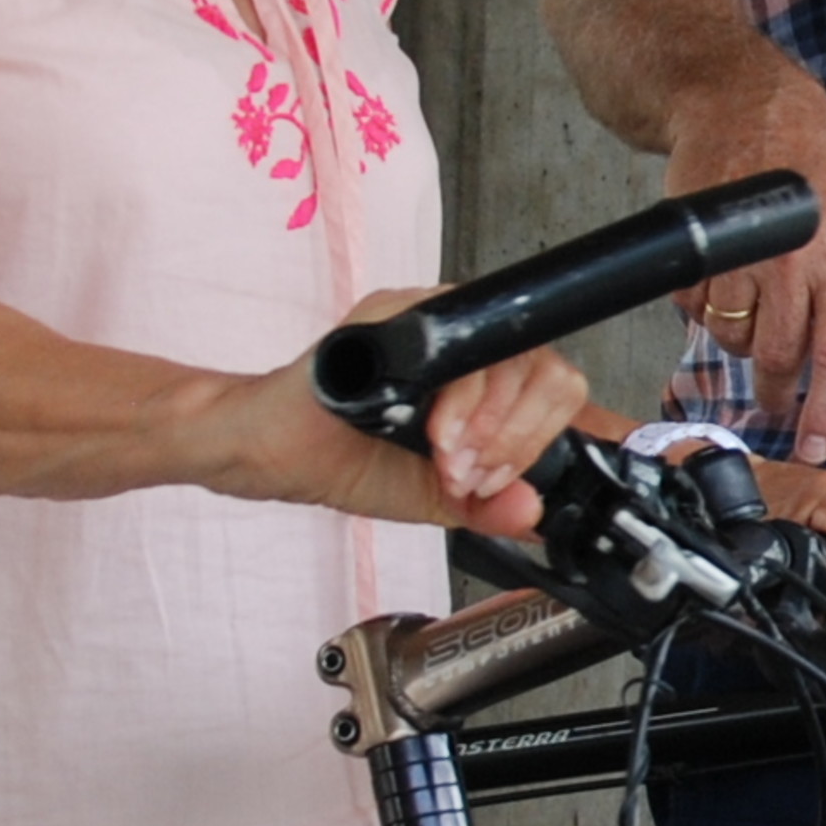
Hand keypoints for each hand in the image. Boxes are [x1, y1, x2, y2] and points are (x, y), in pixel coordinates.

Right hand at [215, 300, 588, 536]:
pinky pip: (453, 334)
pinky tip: (432, 433)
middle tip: (469, 474)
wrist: (271, 450)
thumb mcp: (431, 499)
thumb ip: (487, 507)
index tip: (499, 481)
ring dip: (487, 422)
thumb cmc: (340, 459)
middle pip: (543, 367)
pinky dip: (457, 395)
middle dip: (514, 438)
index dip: (540, 439)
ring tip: (446, 460)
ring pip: (509, 351)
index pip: (554, 390)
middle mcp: (465, 347)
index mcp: (483, 387)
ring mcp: (432, 323)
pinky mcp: (396, 312)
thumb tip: (534, 512)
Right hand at [671, 68, 825, 466]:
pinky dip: (711, 311)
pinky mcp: (698, 249)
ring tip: (760, 310)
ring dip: (745, 342)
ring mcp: (739, 255)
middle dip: (777, 390)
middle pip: (778, 358)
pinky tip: (731, 279)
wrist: (748, 107)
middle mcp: (792, 261)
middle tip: (779, 397)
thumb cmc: (817, 169)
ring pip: (734, 340)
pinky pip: (696, 312)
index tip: (816, 444)